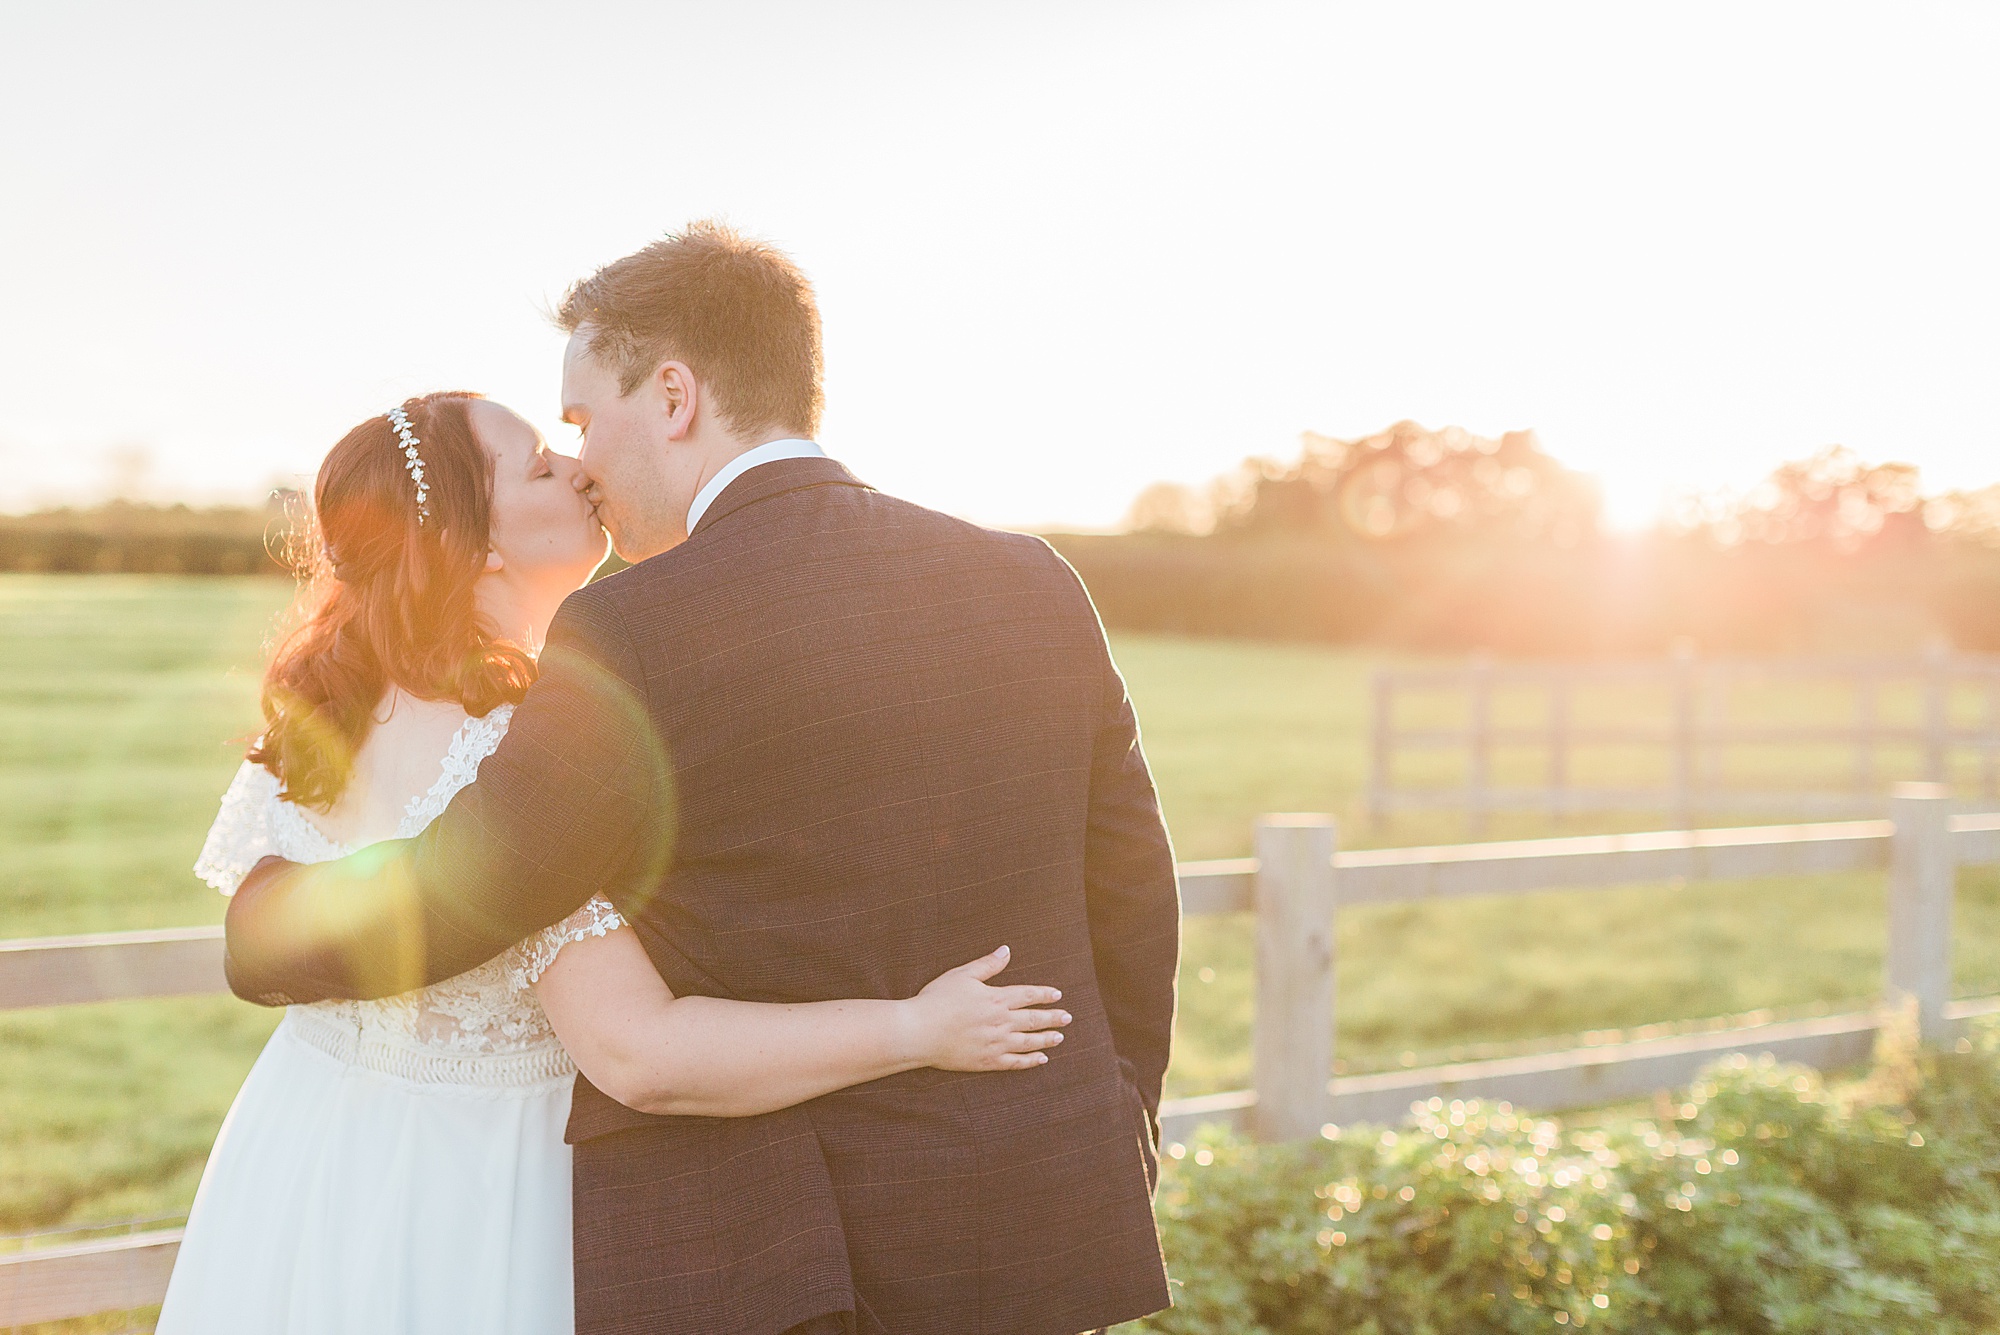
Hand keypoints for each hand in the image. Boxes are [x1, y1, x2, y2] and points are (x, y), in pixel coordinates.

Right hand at [899, 946, 1070, 1071]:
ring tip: (1060, 1038)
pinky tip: (1041, 1059)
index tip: (1057, 995)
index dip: (1044, 994)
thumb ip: (987, 965)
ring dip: (1046, 1039)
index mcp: (996, 998)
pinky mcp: (987, 1061)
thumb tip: (1006, 950)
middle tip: (1068, 1018)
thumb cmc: (937, 1000)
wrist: (919, 1032)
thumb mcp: (962, 975)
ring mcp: (996, 1043)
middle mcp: (1001, 1021)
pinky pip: (1015, 1062)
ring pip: (1029, 1041)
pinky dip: (1030, 1061)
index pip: (1027, 995)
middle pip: (1033, 1019)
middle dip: (1053, 1017)